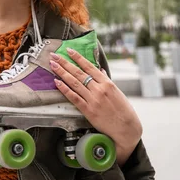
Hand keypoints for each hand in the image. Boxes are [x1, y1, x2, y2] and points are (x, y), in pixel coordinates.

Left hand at [50, 49, 142, 165]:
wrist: (126, 129)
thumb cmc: (124, 110)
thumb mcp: (118, 92)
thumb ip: (107, 80)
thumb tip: (100, 70)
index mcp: (107, 83)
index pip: (89, 67)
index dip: (78, 58)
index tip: (69, 50)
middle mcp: (99, 89)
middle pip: (79, 73)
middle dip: (65, 63)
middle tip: (54, 56)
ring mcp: (93, 100)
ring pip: (74, 83)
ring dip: (62, 73)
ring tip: (53, 65)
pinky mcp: (88, 110)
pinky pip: (74, 97)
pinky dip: (65, 89)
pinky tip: (57, 82)